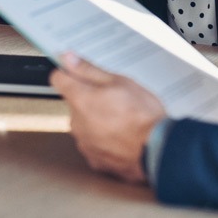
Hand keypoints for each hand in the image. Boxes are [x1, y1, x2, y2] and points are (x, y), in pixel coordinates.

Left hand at [50, 53, 165, 184]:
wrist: (159, 150)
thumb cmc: (142, 115)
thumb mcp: (120, 82)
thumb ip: (89, 70)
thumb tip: (68, 58)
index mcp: (80, 99)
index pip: (58, 78)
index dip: (69, 73)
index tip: (80, 72)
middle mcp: (76, 122)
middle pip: (75, 102)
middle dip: (89, 98)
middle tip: (114, 98)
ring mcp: (84, 142)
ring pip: (85, 123)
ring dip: (97, 119)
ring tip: (123, 119)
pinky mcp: (94, 159)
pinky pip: (94, 143)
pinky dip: (104, 139)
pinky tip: (122, 136)